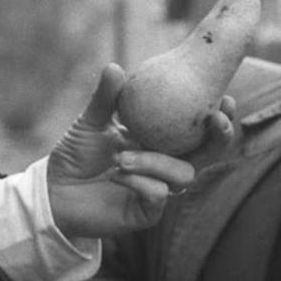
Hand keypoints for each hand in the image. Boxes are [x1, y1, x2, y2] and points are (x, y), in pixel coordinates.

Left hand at [45, 64, 237, 242]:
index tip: (226, 98)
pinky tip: (117, 174)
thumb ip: (106, 97)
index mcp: (160, 141)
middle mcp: (165, 165)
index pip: (199, 130)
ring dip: (155, 161)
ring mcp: (159, 190)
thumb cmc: (76, 155)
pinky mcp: (146, 213)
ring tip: (120, 157)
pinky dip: (140, 181)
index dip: (219, 117)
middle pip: (208, 155)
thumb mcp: (91, 121)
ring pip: (182, 175)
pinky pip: (158, 194)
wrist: (54, 191)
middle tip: (215, 118)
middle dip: (219, 138)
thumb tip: (115, 67)